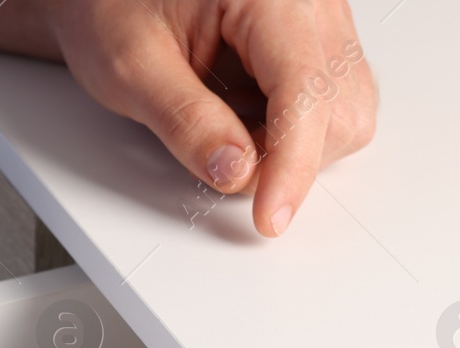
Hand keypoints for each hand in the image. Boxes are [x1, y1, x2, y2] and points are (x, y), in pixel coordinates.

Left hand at [33, 0, 376, 236]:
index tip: (269, 216)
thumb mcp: (131, 68)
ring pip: (345, 112)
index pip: (306, 88)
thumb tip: (235, 171)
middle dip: (286, 158)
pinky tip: (243, 120)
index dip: (292, 164)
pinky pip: (332, 104)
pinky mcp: (316, 42)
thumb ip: (184, 121)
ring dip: (291, 149)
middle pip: (340, 108)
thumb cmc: (115, 9)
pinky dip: (291, 133)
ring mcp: (321, 19)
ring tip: (224, 130)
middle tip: (217, 158)